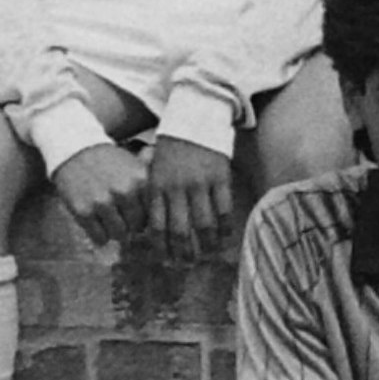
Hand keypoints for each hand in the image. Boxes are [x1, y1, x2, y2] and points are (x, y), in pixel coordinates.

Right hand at [48, 140, 152, 245]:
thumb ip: (150, 178)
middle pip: (136, 228)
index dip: (141, 216)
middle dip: (128, 225)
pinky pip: (99, 238)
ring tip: (107, 218)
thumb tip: (164, 198)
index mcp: (140, 180)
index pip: (151, 215)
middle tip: (118, 216)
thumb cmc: (108, 161)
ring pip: (118, 235)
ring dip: (113, 231)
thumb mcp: (133, 163)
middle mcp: (124, 191)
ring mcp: (103, 201)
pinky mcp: (84, 211)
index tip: (132, 211)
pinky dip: (98, 235)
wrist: (74, 152)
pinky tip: (95, 222)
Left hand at [140, 135, 235, 256]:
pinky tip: (224, 238)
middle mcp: (177, 188)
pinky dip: (224, 227)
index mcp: (157, 186)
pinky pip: (223, 209)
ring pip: (203, 224)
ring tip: (207, 255)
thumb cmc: (173, 142)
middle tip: (186, 265)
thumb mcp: (154, 166)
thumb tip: (154, 223)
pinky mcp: (220, 178)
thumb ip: (155, 192)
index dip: (161, 247)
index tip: (165, 260)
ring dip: (205, 244)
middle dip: (183, 252)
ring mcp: (200, 184)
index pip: (157, 225)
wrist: (196, 114)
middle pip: (180, 230)